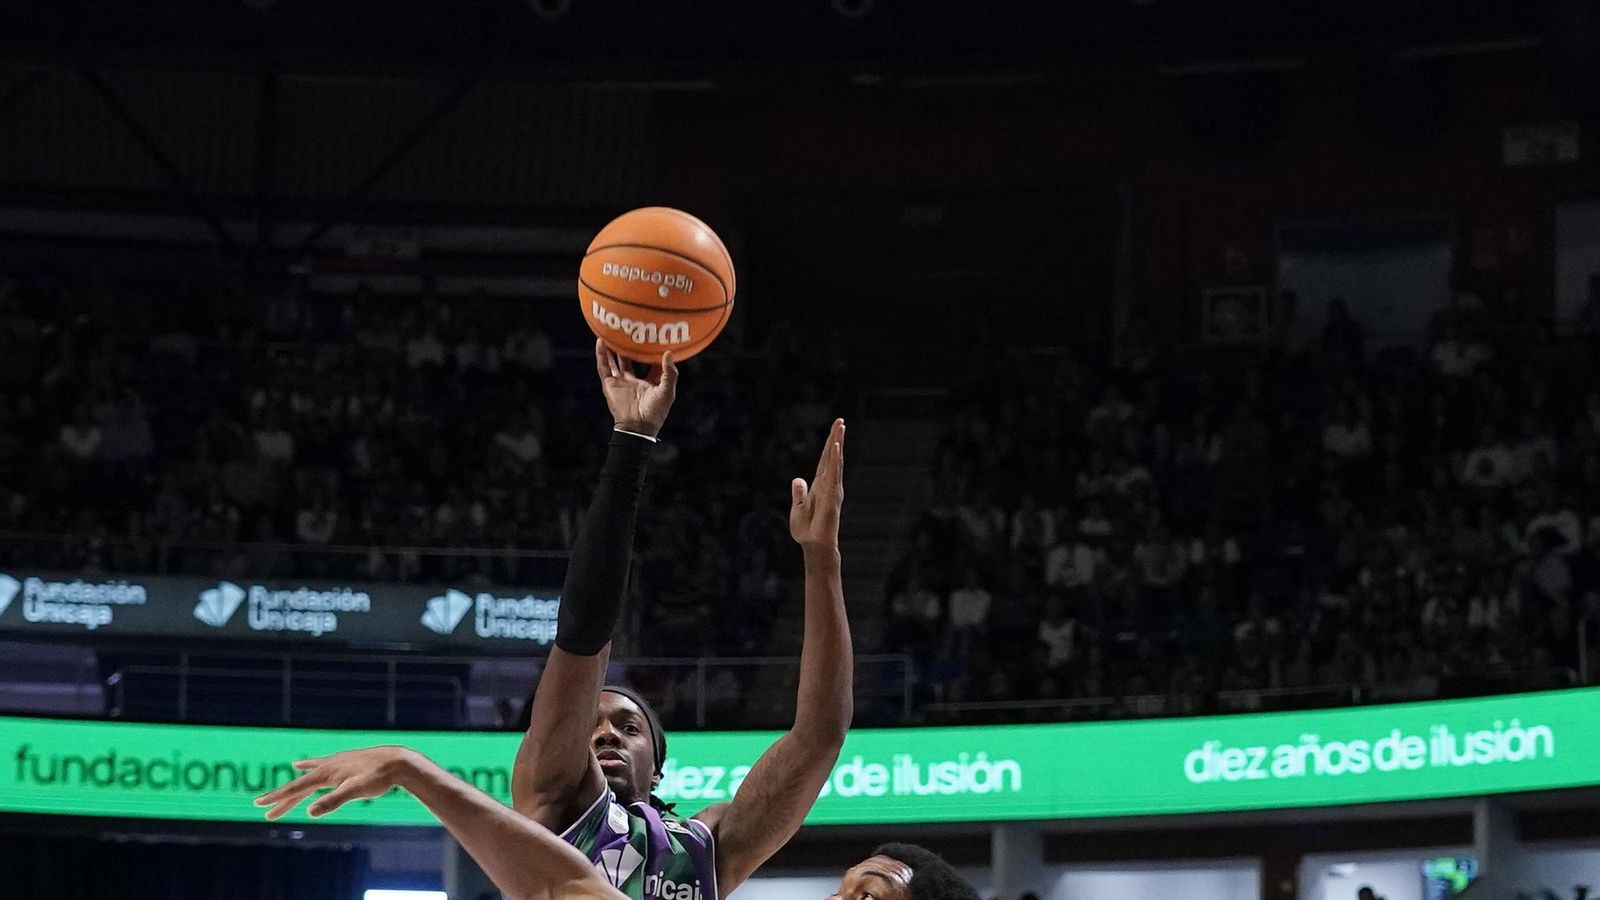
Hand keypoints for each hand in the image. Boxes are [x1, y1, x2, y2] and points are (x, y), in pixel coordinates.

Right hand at [253, 746, 413, 819]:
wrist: (398, 761)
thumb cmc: (379, 777)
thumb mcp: (356, 791)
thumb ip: (333, 801)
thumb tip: (309, 812)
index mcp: (327, 773)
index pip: (297, 787)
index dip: (277, 797)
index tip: (259, 804)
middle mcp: (328, 766)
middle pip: (300, 786)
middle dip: (282, 799)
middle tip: (265, 812)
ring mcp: (335, 764)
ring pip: (308, 778)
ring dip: (294, 790)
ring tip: (277, 796)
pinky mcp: (344, 764)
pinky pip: (319, 767)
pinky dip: (307, 768)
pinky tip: (301, 764)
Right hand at [595, 339, 677, 437]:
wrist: (638, 427)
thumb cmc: (655, 412)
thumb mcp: (667, 391)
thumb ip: (670, 373)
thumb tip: (668, 353)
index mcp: (648, 382)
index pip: (648, 363)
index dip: (650, 351)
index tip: (653, 336)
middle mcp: (632, 380)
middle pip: (628, 359)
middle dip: (627, 346)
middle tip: (628, 329)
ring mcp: (619, 382)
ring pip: (613, 361)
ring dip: (612, 348)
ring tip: (610, 331)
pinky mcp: (609, 385)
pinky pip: (603, 367)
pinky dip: (601, 354)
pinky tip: (600, 341)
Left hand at [790, 418, 844, 548]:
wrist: (813, 544)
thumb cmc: (807, 529)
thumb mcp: (798, 506)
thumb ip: (799, 492)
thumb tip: (798, 479)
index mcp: (820, 485)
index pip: (825, 461)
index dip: (830, 445)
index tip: (835, 429)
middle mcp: (829, 484)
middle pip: (833, 456)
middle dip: (836, 438)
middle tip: (840, 420)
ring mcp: (832, 488)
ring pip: (835, 462)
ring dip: (837, 444)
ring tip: (840, 427)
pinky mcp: (832, 495)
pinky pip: (834, 474)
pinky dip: (835, 460)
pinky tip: (836, 447)